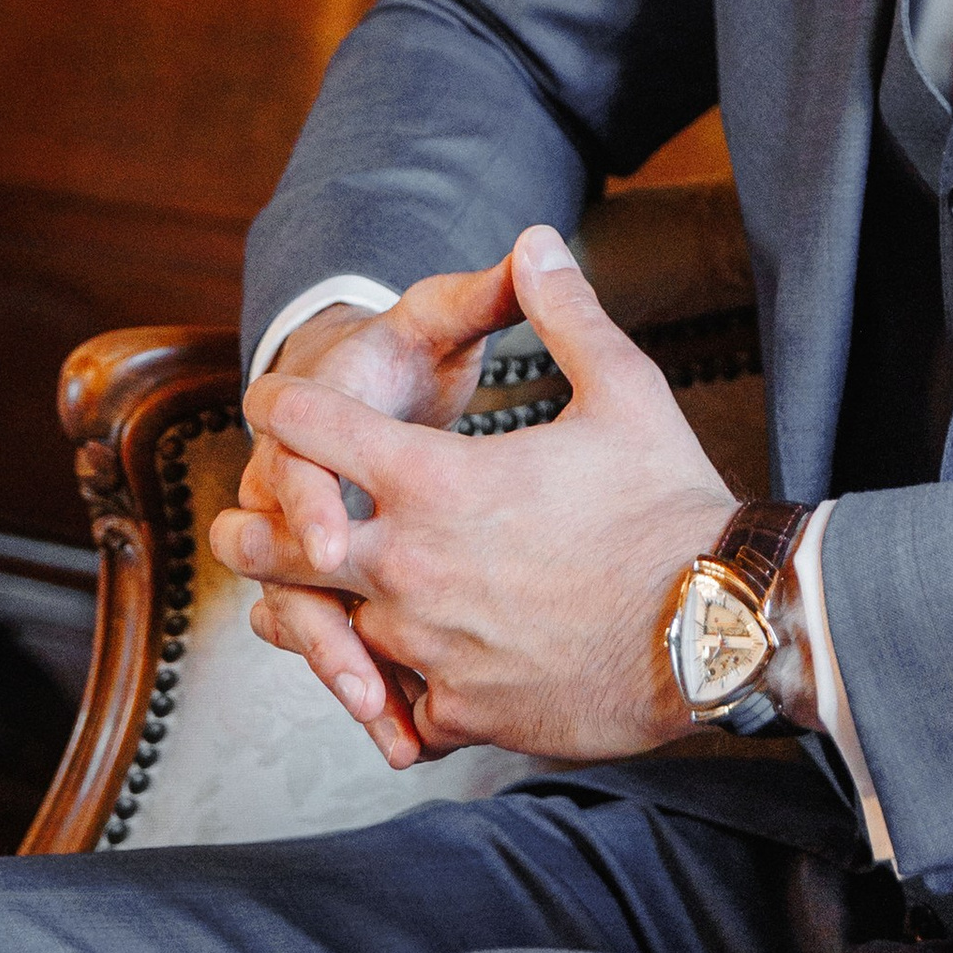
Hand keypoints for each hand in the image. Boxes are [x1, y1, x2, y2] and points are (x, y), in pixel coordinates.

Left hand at [210, 230, 737, 769]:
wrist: (715, 629)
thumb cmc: (670, 506)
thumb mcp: (624, 390)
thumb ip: (565, 313)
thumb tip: (536, 242)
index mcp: (435, 482)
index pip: (315, 428)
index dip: (285, 405)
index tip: (270, 399)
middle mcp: (409, 568)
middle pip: (281, 551)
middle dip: (254, 532)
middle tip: (237, 528)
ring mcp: (428, 648)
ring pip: (338, 633)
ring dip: (328, 616)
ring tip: (308, 610)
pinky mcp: (460, 711)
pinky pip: (402, 701)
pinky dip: (401, 687)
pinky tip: (408, 677)